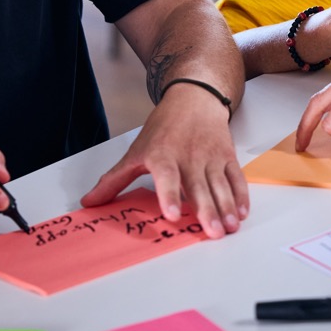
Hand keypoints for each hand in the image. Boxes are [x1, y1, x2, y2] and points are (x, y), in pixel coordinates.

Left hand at [80, 85, 246, 238]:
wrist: (194, 97)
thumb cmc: (163, 128)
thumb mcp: (136, 151)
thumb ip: (114, 179)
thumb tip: (89, 202)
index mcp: (163, 155)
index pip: (167, 176)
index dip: (170, 195)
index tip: (174, 214)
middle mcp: (188, 156)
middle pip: (198, 186)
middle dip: (207, 210)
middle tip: (213, 233)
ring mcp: (210, 156)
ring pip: (220, 185)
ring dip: (226, 207)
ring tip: (230, 228)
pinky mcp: (227, 155)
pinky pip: (236, 177)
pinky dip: (241, 195)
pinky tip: (241, 212)